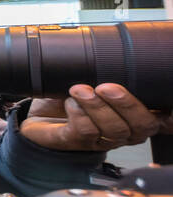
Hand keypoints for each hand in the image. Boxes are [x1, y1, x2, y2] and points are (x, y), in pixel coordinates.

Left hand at [19, 84, 172, 151]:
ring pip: (112, 129)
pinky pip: (85, 133)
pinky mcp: (76, 143)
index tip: (168, 107)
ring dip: (96, 106)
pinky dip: (78, 114)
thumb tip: (124, 53)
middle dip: (126, 104)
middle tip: (107, 86)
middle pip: (142, 125)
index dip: (171, 117)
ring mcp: (101, 140)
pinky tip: (70, 101)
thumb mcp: (96, 79)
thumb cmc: (70, 97)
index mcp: (136, 116)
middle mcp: (124, 131)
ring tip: (80, 89)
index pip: (165, 121)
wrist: (37, 114)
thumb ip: (114, 73)